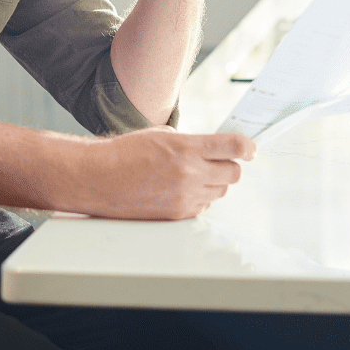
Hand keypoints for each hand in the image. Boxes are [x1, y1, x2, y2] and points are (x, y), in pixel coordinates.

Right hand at [81, 126, 254, 219]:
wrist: (98, 178)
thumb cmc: (123, 153)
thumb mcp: (159, 134)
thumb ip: (189, 141)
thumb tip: (210, 149)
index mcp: (185, 148)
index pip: (233, 146)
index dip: (248, 147)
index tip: (250, 149)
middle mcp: (190, 173)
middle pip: (234, 173)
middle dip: (230, 165)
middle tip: (219, 161)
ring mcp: (185, 197)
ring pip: (220, 191)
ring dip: (214, 182)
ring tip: (192, 175)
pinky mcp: (178, 215)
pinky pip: (203, 206)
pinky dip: (199, 198)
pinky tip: (180, 189)